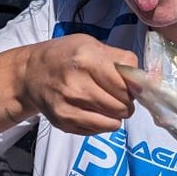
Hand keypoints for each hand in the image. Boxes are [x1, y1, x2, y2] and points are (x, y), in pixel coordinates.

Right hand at [22, 34, 137, 134]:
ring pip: (113, 123)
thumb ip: (122, 60)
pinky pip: (99, 130)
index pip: (125, 87)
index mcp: (87, 61)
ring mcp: (69, 107)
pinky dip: (102, 122)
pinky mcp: (64, 123)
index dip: (133, 88)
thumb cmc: (66, 56)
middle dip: (126, 103)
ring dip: (116, 115)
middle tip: (117, 95)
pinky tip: (93, 109)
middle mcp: (76, 86)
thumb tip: (145, 80)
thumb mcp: (93, 45)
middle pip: (122, 107)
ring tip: (105, 102)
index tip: (128, 85)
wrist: (31, 73)